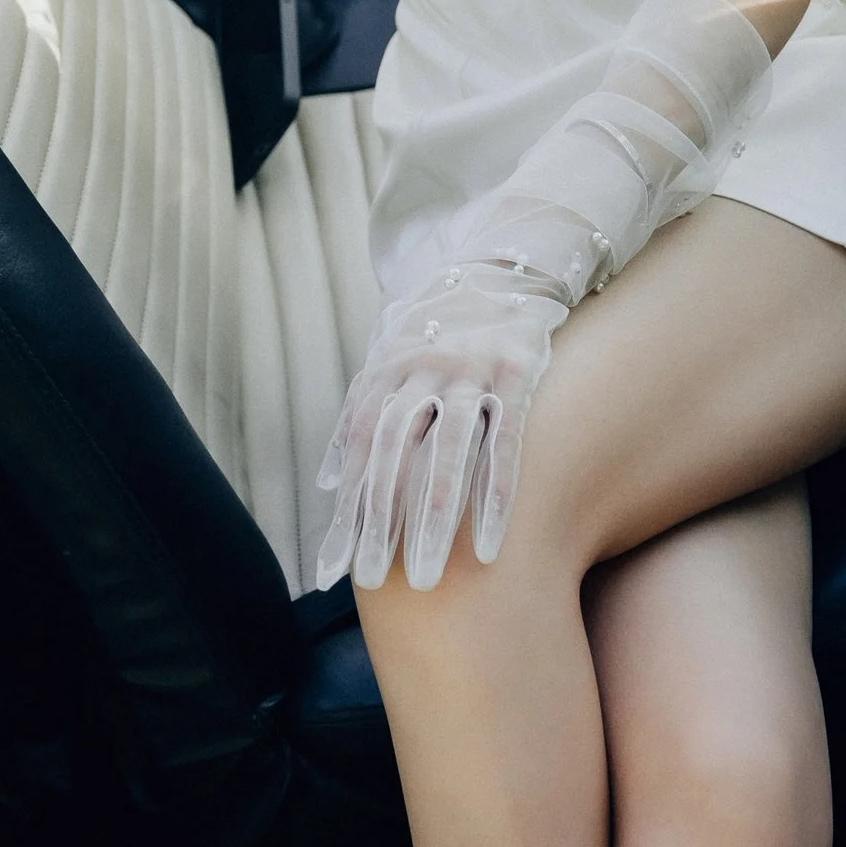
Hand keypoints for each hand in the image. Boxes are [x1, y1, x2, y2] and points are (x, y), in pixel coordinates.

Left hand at [317, 258, 573, 594]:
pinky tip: (493, 545)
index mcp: (387, 373)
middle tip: (374, 583)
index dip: (347, 511)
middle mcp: (422, 372)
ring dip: (436, 519)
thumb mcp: (389, 361)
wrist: (503, 263)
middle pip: (393, 456)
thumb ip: (358, 418)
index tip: (335, 570)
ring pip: (448, 454)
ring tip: (430, 579)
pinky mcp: (518, 373)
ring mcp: (471, 372)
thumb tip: (327, 481)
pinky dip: (498, 496)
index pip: (359, 453)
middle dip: (382, 522)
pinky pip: (508, 444)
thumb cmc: (439, 328)